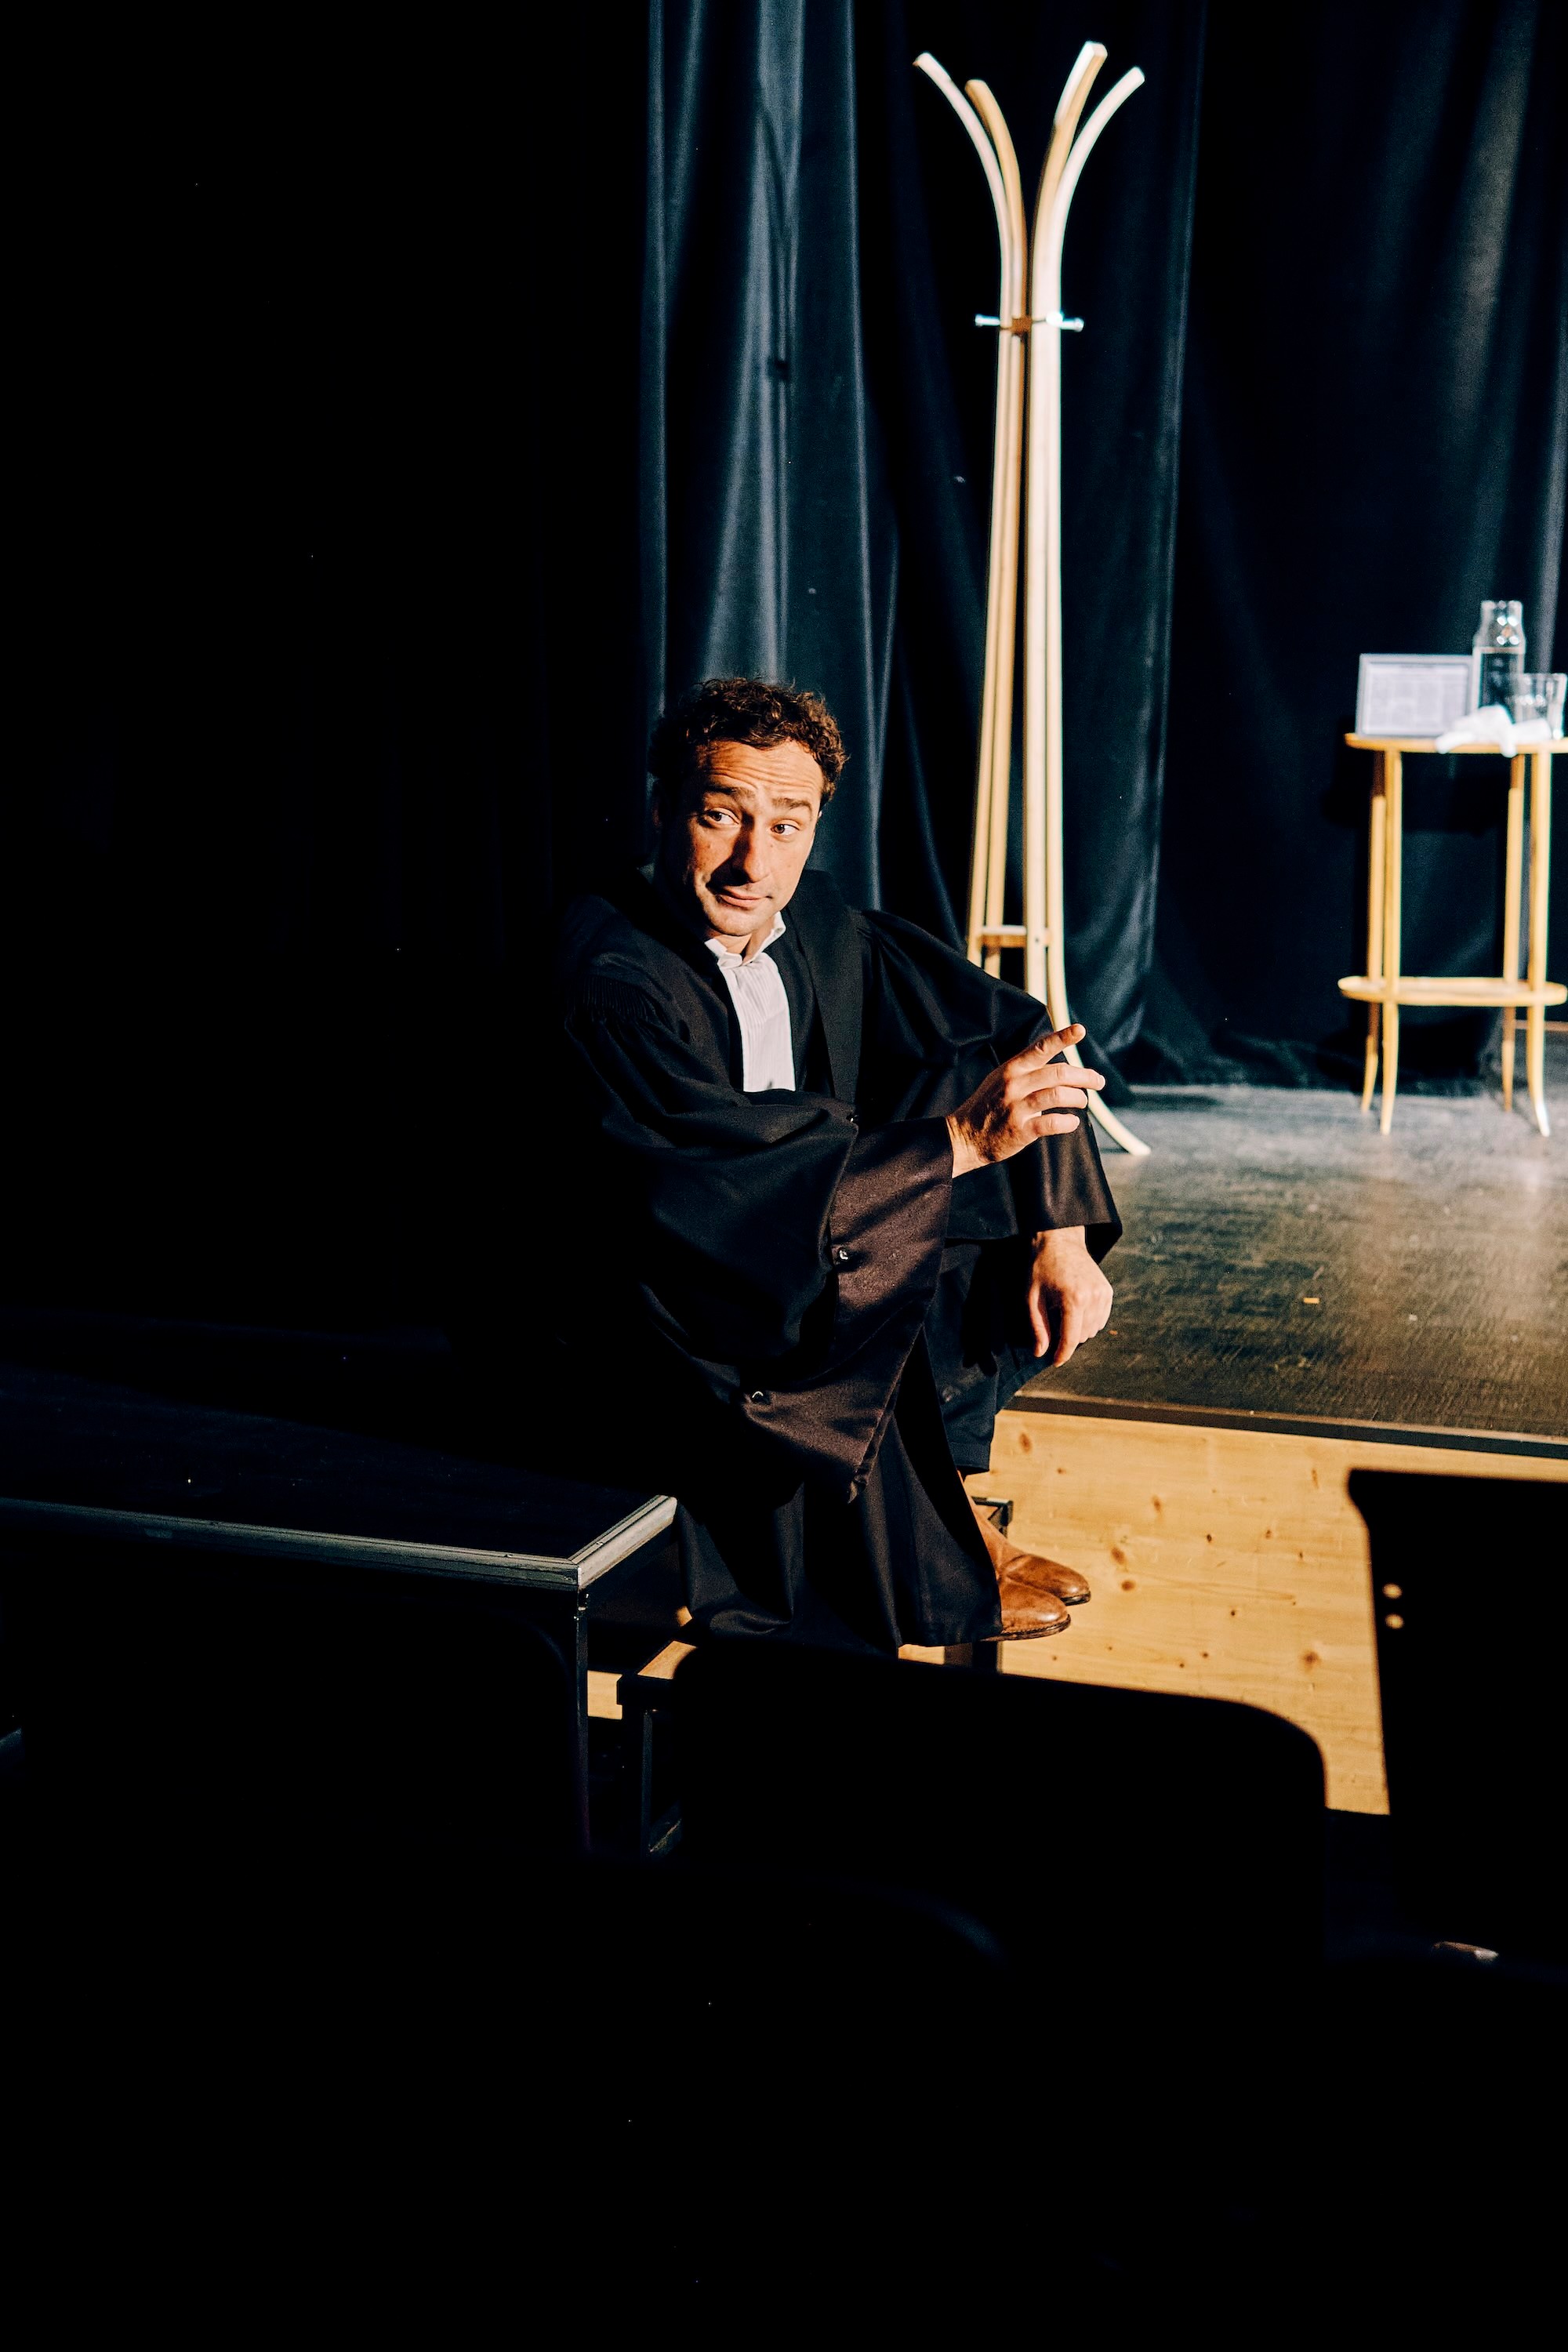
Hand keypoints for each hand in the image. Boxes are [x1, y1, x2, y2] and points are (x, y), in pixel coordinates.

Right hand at [946, 1025, 1105, 1177]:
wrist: (964, 1136)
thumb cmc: (988, 1106)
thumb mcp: (1001, 1078)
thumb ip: (1027, 1069)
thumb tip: (1060, 1064)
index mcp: (1012, 1068)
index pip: (1040, 1048)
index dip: (1062, 1037)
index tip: (1080, 1030)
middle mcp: (1015, 1084)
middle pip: (1060, 1073)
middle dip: (1086, 1077)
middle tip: (1099, 1082)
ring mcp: (1017, 1107)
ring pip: (1059, 1095)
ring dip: (1079, 1098)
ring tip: (1083, 1102)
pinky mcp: (1020, 1131)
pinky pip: (1052, 1123)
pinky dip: (1068, 1122)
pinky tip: (1072, 1122)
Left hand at [1028, 1225, 1112, 1364]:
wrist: (1060, 1241)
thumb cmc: (1042, 1268)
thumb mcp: (1032, 1297)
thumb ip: (1038, 1326)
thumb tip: (1040, 1352)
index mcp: (1074, 1299)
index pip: (1071, 1338)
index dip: (1062, 1354)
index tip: (1054, 1362)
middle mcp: (1093, 1297)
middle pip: (1082, 1336)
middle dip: (1067, 1339)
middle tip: (1052, 1324)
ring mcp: (1104, 1294)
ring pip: (1093, 1330)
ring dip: (1078, 1330)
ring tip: (1062, 1312)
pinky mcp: (1108, 1291)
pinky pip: (1101, 1319)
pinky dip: (1088, 1321)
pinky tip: (1075, 1309)